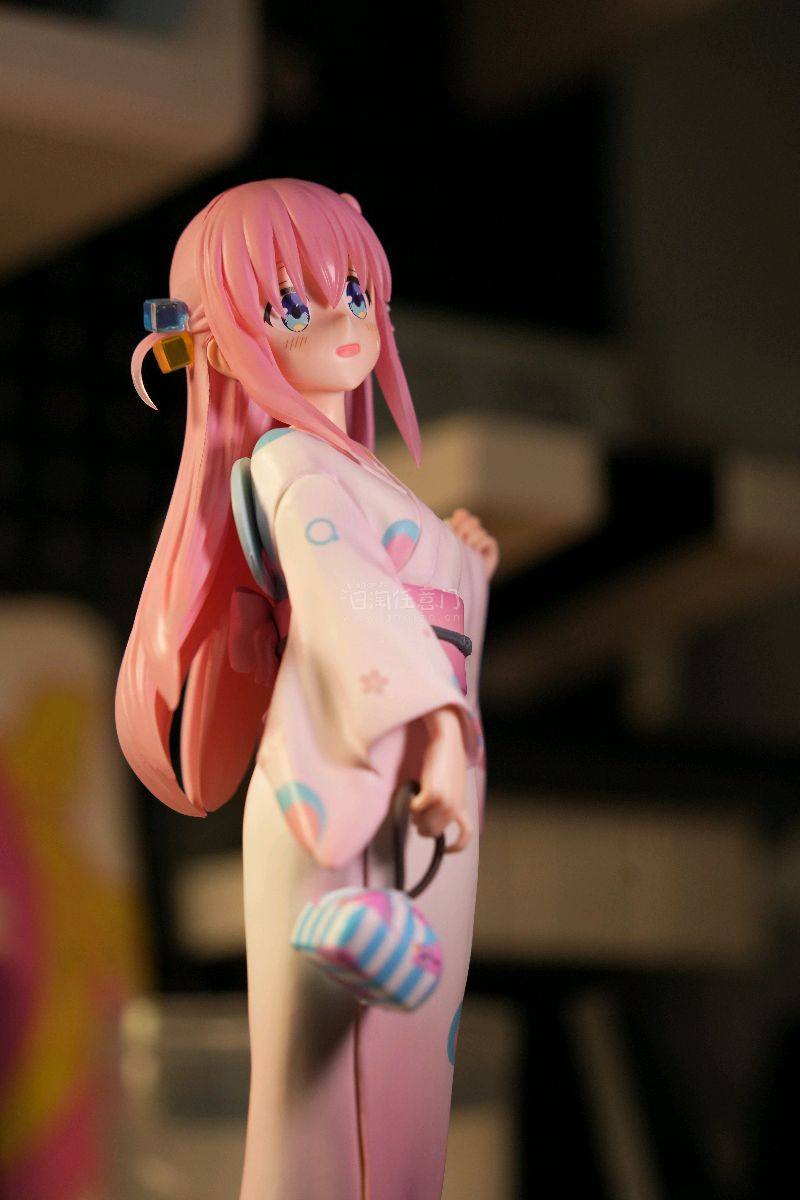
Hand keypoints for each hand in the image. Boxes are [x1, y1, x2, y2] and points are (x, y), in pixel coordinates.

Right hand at [408, 705, 472, 852]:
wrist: (447, 742)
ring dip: (415, 816)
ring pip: (422, 823)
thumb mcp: (453, 787)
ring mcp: (445, 801)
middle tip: (418, 814)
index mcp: (462, 807)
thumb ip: (446, 803)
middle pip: (433, 832)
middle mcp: (455, 807)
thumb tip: (429, 817)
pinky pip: (415, 810)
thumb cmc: (447, 762)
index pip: (466, 835)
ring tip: (416, 802)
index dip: (456, 847)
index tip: (445, 850)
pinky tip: (413, 797)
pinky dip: (411, 805)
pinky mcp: (433, 792)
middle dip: (422, 826)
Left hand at [448, 508, 499, 580]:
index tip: (454, 523)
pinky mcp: (491, 551)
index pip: (463, 515)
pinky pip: (488, 539)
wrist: (457, 587)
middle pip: (472, 520)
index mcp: (457, 533)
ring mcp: (482, 544)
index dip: (460, 517)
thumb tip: (459, 512)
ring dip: (471, 537)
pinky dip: (481, 542)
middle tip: (459, 538)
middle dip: (464, 527)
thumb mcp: (447, 545)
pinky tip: (475, 549)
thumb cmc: (448, 567)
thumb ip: (451, 528)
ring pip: (479, 530)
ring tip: (467, 547)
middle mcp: (471, 536)